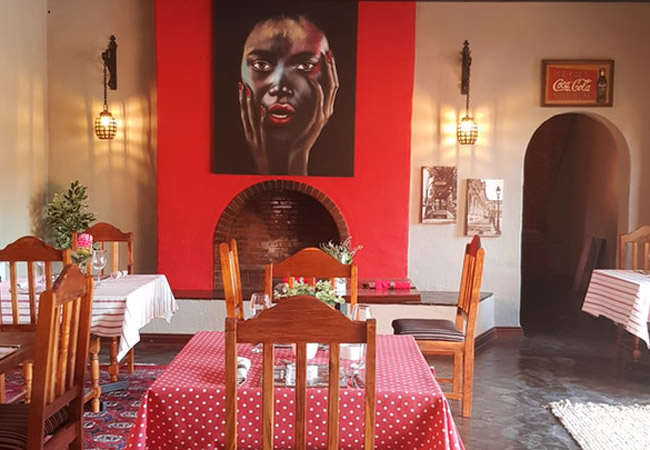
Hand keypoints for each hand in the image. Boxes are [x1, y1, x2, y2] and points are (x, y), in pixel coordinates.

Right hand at [238, 82, 268, 173]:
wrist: (268, 177)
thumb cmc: (268, 161)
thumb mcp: (262, 146)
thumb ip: (262, 134)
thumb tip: (266, 123)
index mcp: (250, 135)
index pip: (244, 115)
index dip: (242, 102)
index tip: (242, 89)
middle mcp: (250, 136)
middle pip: (245, 114)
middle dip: (243, 99)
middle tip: (242, 85)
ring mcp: (256, 139)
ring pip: (251, 119)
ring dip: (250, 105)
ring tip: (249, 92)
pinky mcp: (263, 143)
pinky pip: (262, 129)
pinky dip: (261, 118)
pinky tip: (262, 109)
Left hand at [287, 50, 338, 174]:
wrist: (297, 150)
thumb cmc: (297, 134)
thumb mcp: (303, 115)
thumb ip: (304, 103)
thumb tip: (300, 90)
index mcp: (325, 108)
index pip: (331, 84)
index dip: (330, 70)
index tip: (326, 56)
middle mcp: (328, 109)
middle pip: (334, 83)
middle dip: (331, 67)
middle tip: (327, 52)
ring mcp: (324, 114)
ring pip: (330, 89)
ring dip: (327, 73)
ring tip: (323, 60)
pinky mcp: (317, 119)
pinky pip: (319, 100)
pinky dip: (317, 88)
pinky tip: (312, 78)